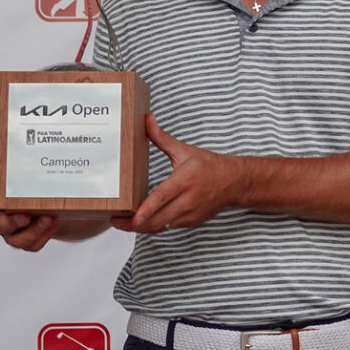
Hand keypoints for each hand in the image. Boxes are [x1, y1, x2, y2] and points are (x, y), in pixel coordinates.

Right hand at [0, 184, 57, 250]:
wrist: (47, 211)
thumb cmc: (32, 196)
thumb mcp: (28, 186)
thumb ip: (27, 179)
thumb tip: (38, 162)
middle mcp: (1, 222)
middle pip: (1, 225)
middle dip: (13, 222)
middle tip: (26, 216)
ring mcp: (12, 235)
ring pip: (18, 240)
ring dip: (34, 231)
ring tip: (48, 219)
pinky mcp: (26, 243)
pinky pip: (33, 245)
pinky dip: (44, 235)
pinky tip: (53, 224)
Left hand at [110, 115, 240, 233]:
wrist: (234, 183)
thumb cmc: (210, 166)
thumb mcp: (185, 151)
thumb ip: (162, 138)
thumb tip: (147, 121)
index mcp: (183, 181)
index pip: (161, 198)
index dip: (146, 210)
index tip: (132, 218)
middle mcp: (187, 201)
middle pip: (157, 220)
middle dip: (134, 224)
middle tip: (115, 219)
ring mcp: (189, 215)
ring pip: (160, 227)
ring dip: (142, 227)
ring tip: (123, 222)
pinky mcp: (190, 223)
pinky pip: (167, 228)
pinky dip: (153, 226)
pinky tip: (142, 222)